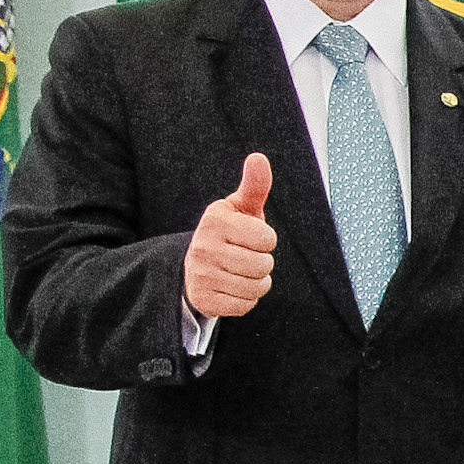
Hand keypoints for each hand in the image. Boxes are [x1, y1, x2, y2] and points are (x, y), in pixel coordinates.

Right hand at [184, 155, 276, 318]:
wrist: (195, 265)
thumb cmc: (229, 233)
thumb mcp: (240, 208)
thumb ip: (254, 186)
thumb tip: (259, 158)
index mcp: (215, 221)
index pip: (268, 239)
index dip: (266, 240)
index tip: (250, 237)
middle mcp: (204, 247)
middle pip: (264, 265)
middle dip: (263, 263)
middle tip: (245, 256)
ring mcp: (201, 275)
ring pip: (257, 287)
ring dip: (257, 282)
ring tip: (240, 271)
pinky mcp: (204, 299)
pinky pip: (245, 305)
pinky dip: (246, 299)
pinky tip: (232, 287)